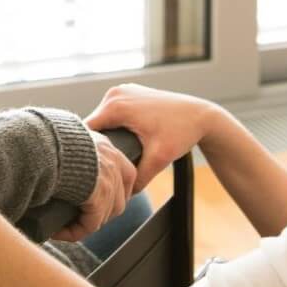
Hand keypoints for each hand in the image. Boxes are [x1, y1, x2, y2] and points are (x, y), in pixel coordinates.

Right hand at [53, 131, 136, 242]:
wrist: (44, 143)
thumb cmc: (46, 137)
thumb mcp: (65, 134)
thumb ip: (72, 144)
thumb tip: (58, 149)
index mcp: (105, 146)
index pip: (124, 173)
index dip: (113, 190)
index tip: (95, 199)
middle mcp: (113, 162)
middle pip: (119, 197)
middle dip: (102, 210)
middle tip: (80, 215)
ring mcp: (108, 181)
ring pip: (106, 214)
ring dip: (87, 222)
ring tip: (67, 225)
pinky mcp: (98, 198)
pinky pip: (90, 224)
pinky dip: (74, 232)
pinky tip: (58, 232)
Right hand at [84, 83, 219, 192]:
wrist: (200, 115)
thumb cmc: (181, 132)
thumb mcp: (159, 158)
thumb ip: (138, 177)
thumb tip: (123, 194)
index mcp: (116, 105)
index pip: (86, 131)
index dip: (88, 151)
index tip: (90, 169)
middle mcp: (115, 94)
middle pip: (93, 125)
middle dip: (97, 145)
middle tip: (102, 167)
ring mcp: (122, 91)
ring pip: (102, 119)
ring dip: (104, 136)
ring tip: (111, 157)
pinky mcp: (128, 94)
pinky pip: (112, 113)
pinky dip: (113, 127)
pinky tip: (120, 143)